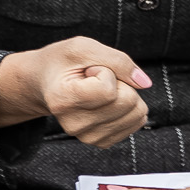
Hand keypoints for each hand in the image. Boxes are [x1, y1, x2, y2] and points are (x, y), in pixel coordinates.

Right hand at [0, 36, 149, 146]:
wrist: (45, 83)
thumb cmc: (62, 62)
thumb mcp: (83, 47)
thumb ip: (117, 60)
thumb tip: (145, 83)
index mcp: (62, 100)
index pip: (108, 90)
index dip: (106, 72)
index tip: (88, 70)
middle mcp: (73, 125)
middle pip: (127, 102)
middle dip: (120, 83)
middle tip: (95, 79)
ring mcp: (88, 137)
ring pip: (136, 114)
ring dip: (124, 95)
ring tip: (99, 90)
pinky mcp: (102, 142)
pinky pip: (136, 123)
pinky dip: (127, 108)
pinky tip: (105, 102)